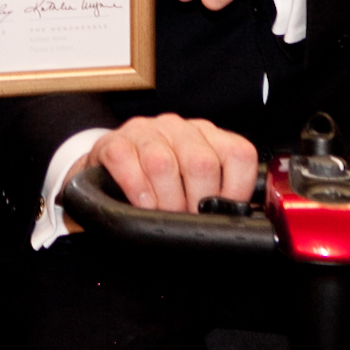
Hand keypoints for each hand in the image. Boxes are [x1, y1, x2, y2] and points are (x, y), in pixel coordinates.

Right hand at [68, 114, 257, 217]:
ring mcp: (145, 131)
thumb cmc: (160, 184)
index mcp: (208, 136)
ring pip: (163, 164)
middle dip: (196, 203)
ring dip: (166, 200)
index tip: (222, 214)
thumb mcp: (195, 184)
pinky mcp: (114, 141)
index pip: (239, 154)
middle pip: (201, 163)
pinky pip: (126, 161)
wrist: (109, 173)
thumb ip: (220, 195)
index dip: (236, 190)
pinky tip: (141, 203)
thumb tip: (240, 221)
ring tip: (165, 215)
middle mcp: (179, 128)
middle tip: (188, 220)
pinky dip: (136, 189)